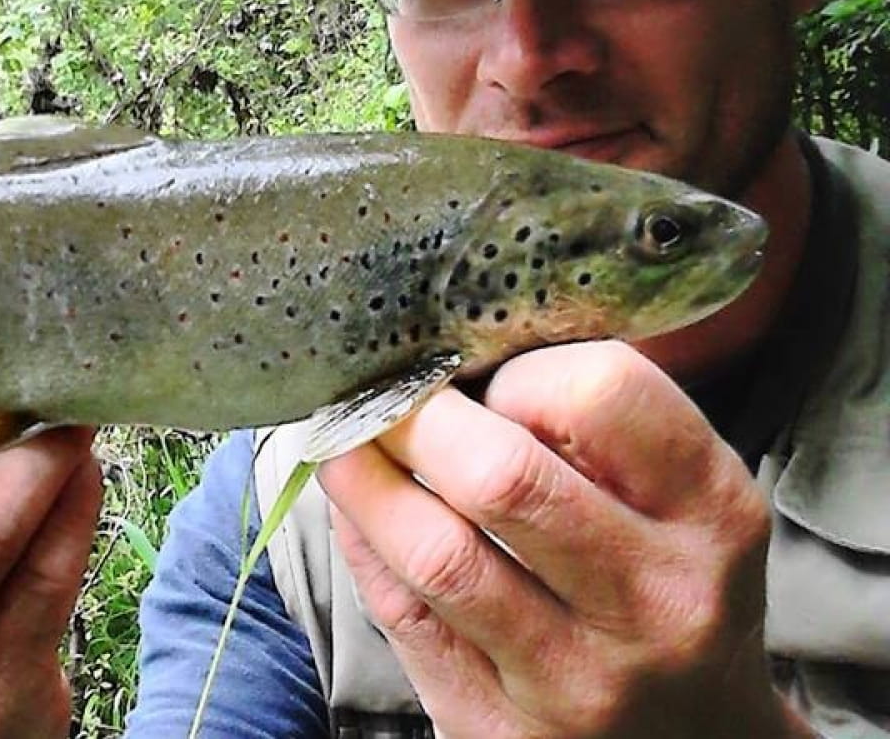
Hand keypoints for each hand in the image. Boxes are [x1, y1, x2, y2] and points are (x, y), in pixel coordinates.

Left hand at [318, 341, 807, 737]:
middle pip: (502, 477)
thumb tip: (453, 354)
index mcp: (713, 514)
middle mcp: (655, 599)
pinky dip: (364, 546)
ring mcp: (577, 677)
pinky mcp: (502, 726)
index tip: (485, 378)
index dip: (519, 371)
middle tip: (384, 397)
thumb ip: (599, 431)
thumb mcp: (685, 502)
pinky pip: (405, 617)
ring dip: (365, 481)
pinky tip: (355, 510)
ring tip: (343, 441)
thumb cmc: (670, 588)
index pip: (602, 395)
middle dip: (417, 419)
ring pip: (438, 555)